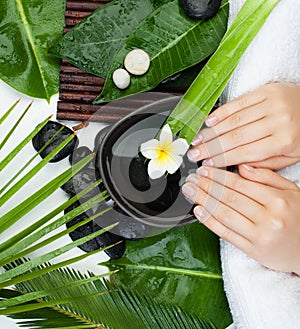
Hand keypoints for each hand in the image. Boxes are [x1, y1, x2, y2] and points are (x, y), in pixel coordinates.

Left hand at [182, 165, 299, 274]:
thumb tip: (242, 167)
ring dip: (203, 201)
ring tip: (190, 191)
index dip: (218, 176)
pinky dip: (210, 222)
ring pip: (224, 214)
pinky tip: (199, 211)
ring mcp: (260, 236)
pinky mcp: (253, 250)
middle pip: (229, 198)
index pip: (240, 184)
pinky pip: (226, 234)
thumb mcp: (291, 191)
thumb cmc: (299, 218)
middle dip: (206, 186)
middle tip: (191, 179)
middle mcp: (268, 218)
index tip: (204, 170)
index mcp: (277, 200)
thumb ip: (267, 177)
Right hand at [188, 83, 299, 169]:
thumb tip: (239, 167)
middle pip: (235, 137)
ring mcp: (271, 103)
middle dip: (211, 147)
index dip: (223, 159)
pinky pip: (240, 102)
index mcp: (284, 141)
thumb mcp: (292, 157)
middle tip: (194, 153)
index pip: (245, 152)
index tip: (207, 164)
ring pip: (234, 119)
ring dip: (212, 131)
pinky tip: (210, 120)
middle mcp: (277, 120)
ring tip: (197, 140)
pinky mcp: (267, 90)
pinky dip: (222, 111)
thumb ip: (265, 164)